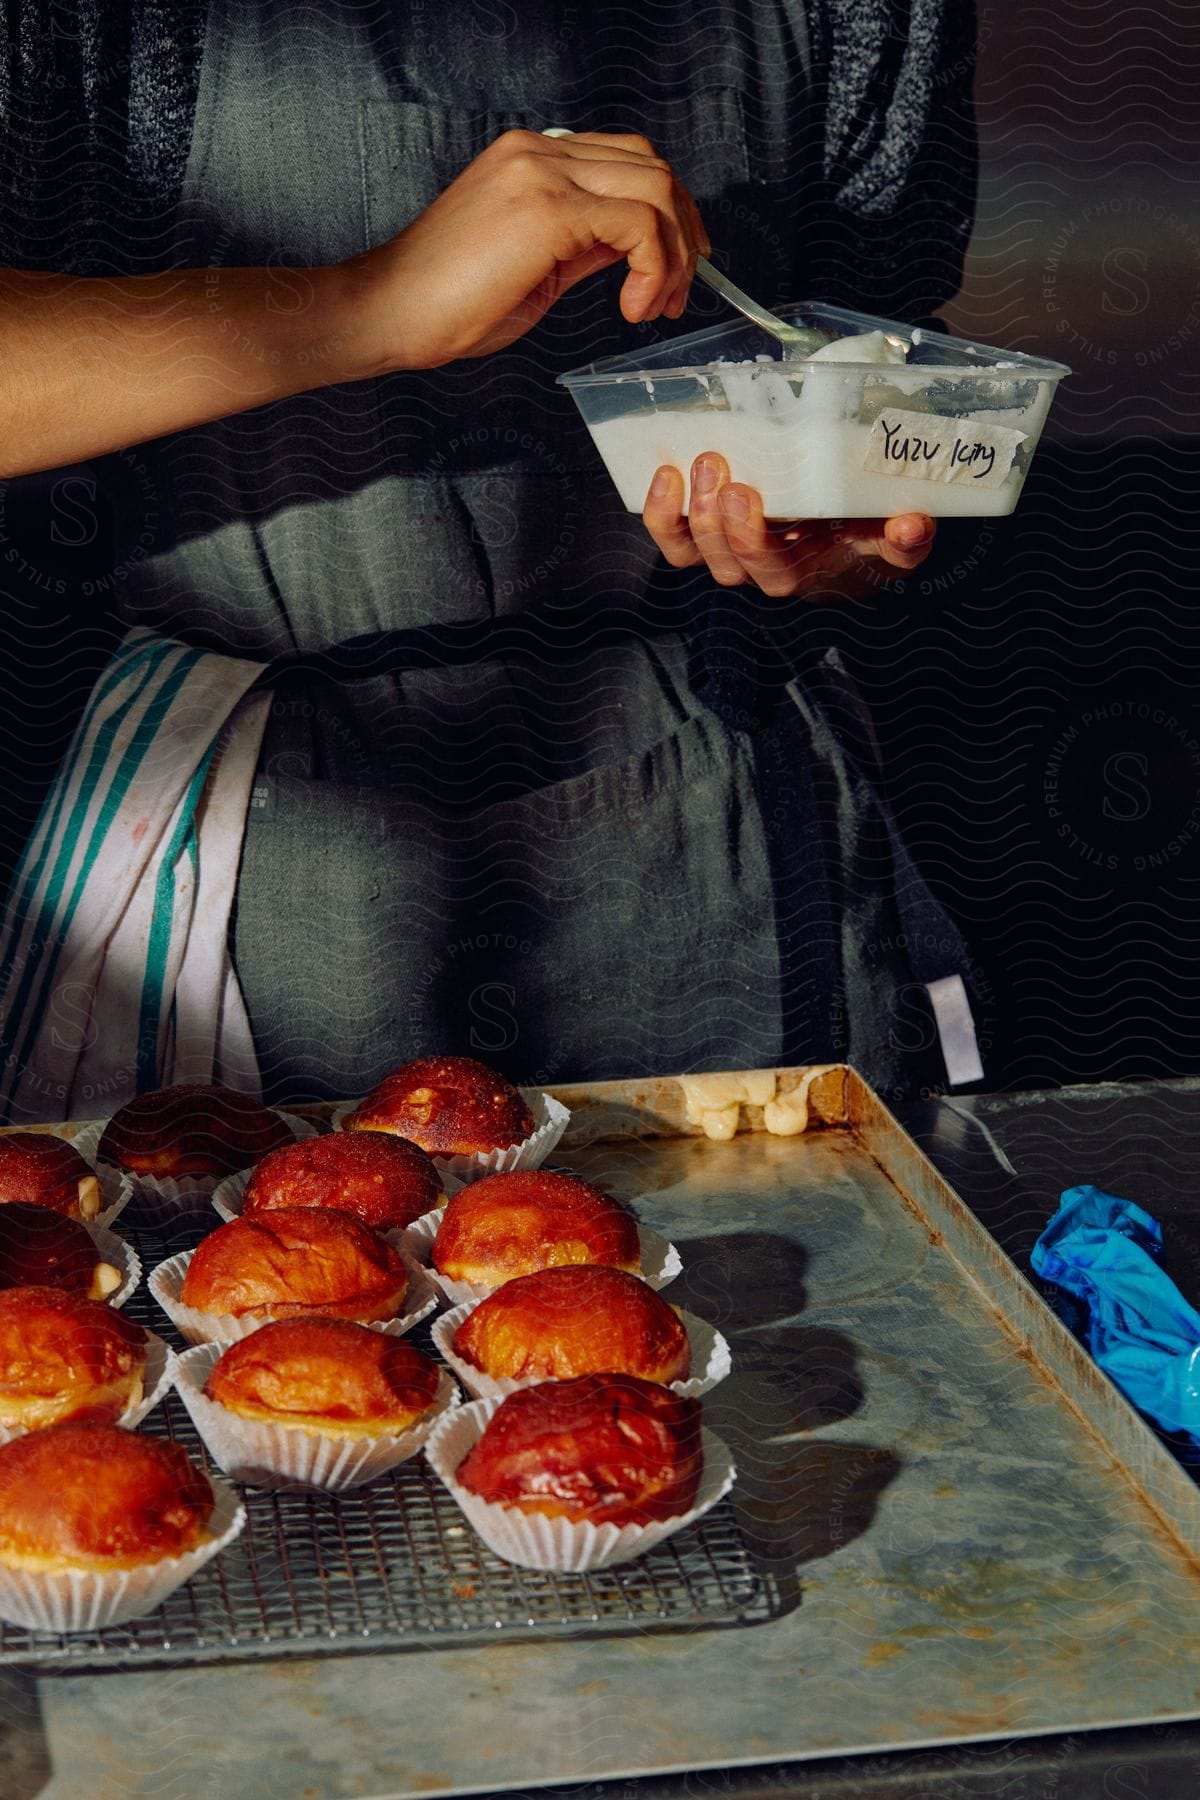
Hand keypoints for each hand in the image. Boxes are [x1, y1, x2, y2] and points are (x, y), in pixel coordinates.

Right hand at [343, 129, 709, 373]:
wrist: (391, 310)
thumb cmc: (447, 302)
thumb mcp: (537, 267)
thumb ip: (585, 245)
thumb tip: (633, 250)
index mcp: (532, 158)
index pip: (627, 161)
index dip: (667, 211)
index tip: (679, 264)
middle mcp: (540, 152)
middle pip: (651, 166)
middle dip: (684, 232)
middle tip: (682, 292)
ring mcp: (543, 173)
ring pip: (655, 190)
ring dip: (674, 255)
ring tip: (658, 306)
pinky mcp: (548, 209)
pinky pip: (638, 226)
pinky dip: (653, 269)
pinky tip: (634, 306)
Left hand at [642, 455, 935, 597]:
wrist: (848, 528)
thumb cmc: (870, 531)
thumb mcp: (898, 536)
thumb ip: (908, 536)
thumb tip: (911, 525)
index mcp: (805, 573)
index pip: (770, 572)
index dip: (749, 540)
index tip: (744, 494)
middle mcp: (761, 571)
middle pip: (725, 564)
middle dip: (711, 519)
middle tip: (714, 465)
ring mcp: (729, 553)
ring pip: (691, 553)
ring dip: (681, 514)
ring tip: (686, 467)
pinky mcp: (707, 533)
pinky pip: (673, 537)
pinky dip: (660, 513)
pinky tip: (662, 476)